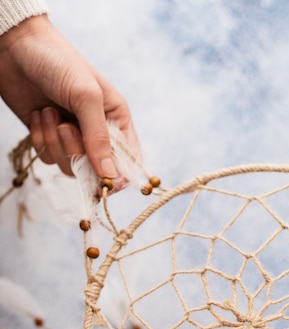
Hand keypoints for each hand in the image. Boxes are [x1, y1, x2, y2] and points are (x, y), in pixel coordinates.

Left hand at [0, 15, 140, 177]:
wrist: (16, 45)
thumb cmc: (58, 61)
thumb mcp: (86, 96)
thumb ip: (98, 137)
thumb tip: (109, 175)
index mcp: (116, 120)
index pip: (128, 162)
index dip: (117, 175)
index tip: (102, 178)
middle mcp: (97, 132)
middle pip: (95, 170)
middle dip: (76, 152)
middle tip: (65, 127)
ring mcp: (72, 137)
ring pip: (69, 167)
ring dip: (54, 143)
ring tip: (49, 112)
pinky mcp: (49, 139)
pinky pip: (48, 158)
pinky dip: (40, 140)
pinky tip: (39, 114)